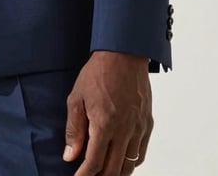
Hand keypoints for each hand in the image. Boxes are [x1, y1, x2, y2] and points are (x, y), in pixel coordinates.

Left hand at [63, 50, 152, 175]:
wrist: (123, 55)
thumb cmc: (97, 74)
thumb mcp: (76, 98)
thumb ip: (74, 129)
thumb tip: (70, 155)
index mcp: (104, 124)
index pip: (95, 162)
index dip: (85, 175)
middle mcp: (124, 130)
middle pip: (114, 169)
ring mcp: (138, 128)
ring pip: (130, 164)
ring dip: (117, 173)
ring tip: (105, 172)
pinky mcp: (147, 123)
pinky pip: (141, 152)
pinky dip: (132, 162)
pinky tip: (122, 161)